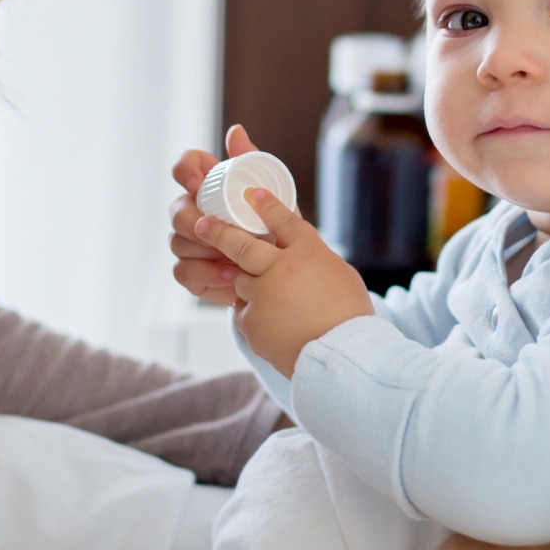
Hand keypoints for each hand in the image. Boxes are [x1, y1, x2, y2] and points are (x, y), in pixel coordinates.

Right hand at [169, 124, 259, 306]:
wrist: (286, 272)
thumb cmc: (276, 227)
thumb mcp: (272, 194)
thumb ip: (253, 162)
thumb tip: (236, 130)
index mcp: (211, 187)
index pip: (186, 166)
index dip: (185, 169)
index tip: (196, 182)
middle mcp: (194, 212)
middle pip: (176, 210)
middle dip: (192, 220)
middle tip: (213, 228)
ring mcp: (189, 243)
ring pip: (177, 242)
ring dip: (204, 250)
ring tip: (232, 257)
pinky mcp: (192, 271)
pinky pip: (183, 272)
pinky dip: (206, 275)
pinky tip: (230, 277)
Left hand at [192, 190, 373, 373]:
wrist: (341, 355)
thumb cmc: (348, 315)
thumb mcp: (340, 275)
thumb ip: (316, 261)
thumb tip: (303, 256)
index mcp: (310, 252)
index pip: (284, 219)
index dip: (267, 205)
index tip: (251, 194)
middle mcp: (283, 267)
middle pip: (243, 244)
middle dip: (219, 232)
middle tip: (201, 223)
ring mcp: (264, 293)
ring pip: (240, 279)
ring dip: (245, 283)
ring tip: (263, 294)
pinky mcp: (252, 320)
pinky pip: (243, 311)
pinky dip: (253, 314)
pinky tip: (271, 324)